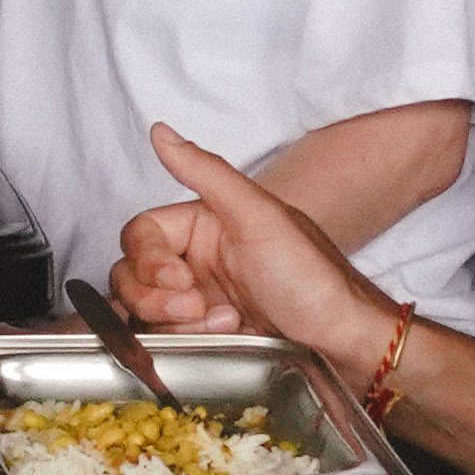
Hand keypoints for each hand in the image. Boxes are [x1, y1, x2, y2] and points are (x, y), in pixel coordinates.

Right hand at [121, 121, 377, 355]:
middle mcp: (198, 259)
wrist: (344, 339)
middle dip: (157, 298)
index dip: (149, 260)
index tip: (181, 279)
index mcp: (205, 224)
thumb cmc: (313, 278)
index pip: (141, 235)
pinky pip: (164, 339)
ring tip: (224, 323)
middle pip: (131, 275)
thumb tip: (162, 132)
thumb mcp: (258, 216)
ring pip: (142, 311)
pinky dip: (186, 342)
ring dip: (174, 323)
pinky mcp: (206, 335)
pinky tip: (226, 336)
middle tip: (198, 308)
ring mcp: (200, 299)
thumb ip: (206, 172)